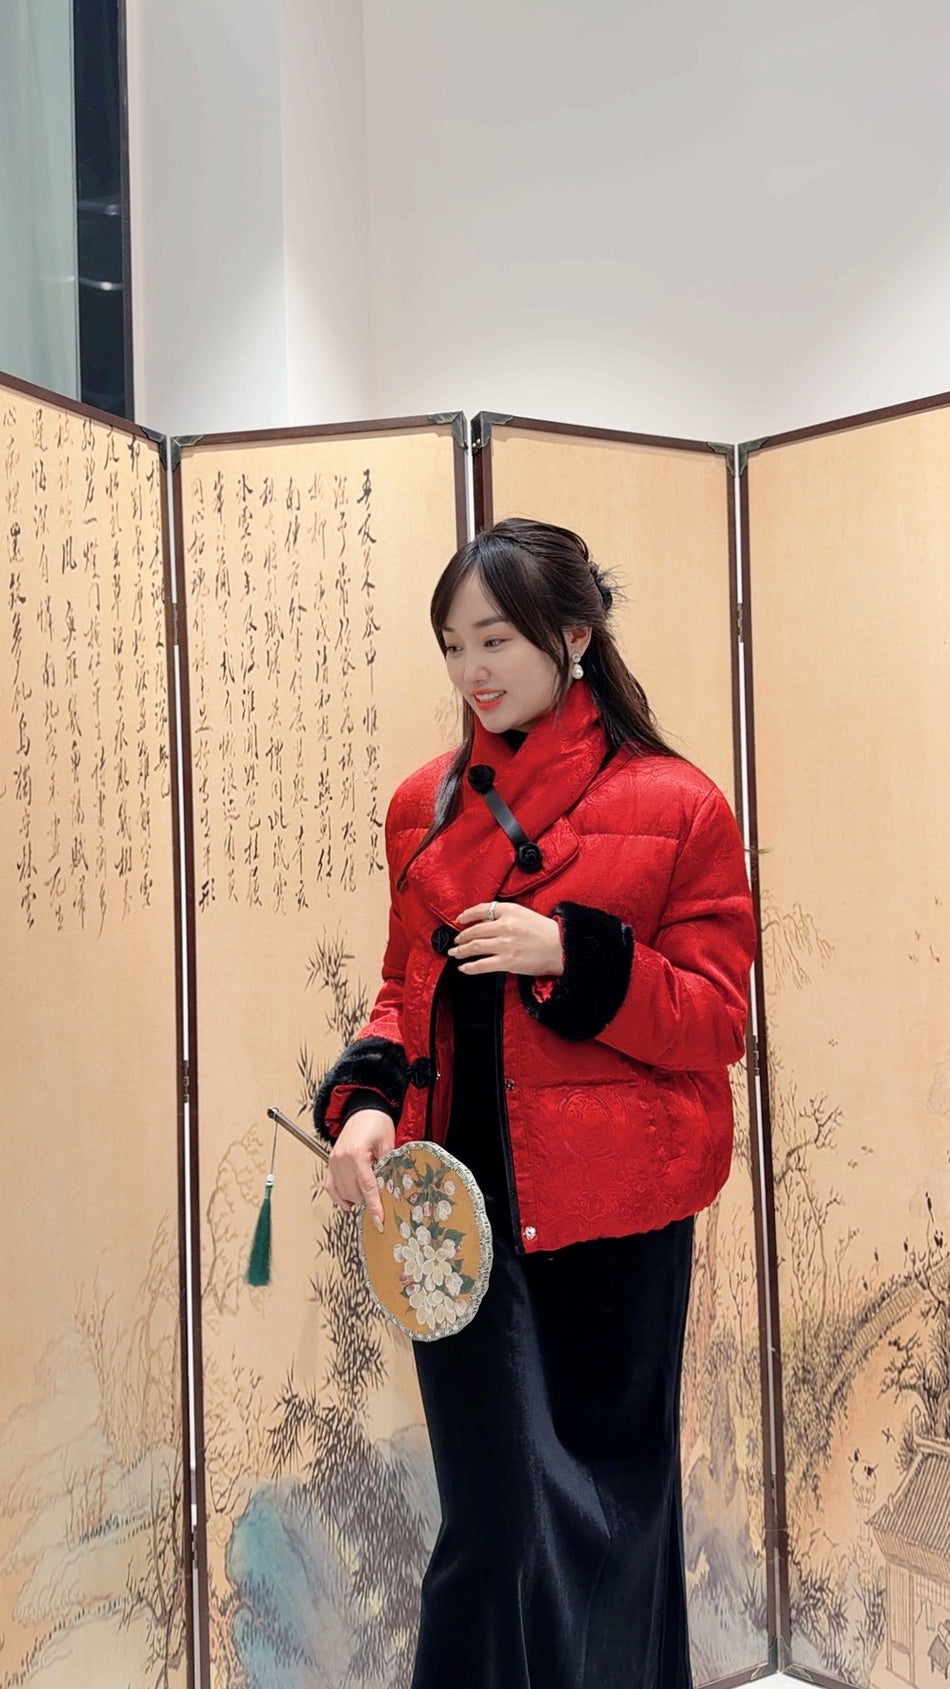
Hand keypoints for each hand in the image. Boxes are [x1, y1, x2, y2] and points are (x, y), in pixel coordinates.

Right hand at [326, 1108, 395, 1231]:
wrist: (363, 1108)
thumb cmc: (377, 1122)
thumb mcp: (389, 1142)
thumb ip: (389, 1166)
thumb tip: (392, 1190)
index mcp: (356, 1154)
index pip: (366, 1188)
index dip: (374, 1207)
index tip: (379, 1222)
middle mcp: (341, 1159)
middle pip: (354, 1193)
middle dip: (369, 1200)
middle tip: (383, 1200)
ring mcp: (334, 1162)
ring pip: (343, 1192)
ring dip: (357, 1198)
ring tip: (370, 1195)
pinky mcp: (330, 1162)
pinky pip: (331, 1187)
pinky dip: (340, 1197)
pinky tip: (349, 1204)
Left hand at [448, 902, 564, 976]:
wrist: (563, 947)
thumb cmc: (547, 932)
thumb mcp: (525, 914)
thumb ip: (506, 916)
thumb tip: (484, 923)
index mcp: (510, 910)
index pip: (482, 909)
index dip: (467, 915)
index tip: (460, 920)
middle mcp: (505, 925)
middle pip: (474, 930)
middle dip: (461, 937)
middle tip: (456, 941)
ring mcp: (505, 944)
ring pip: (474, 947)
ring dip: (461, 951)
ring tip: (455, 953)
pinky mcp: (507, 961)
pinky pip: (482, 965)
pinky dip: (470, 967)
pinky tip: (464, 968)